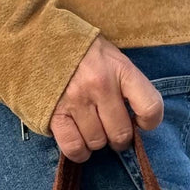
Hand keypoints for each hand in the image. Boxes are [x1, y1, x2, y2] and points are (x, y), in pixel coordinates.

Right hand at [50, 36, 163, 161]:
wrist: (38, 38)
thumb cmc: (81, 51)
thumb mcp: (110, 56)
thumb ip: (125, 84)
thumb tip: (134, 121)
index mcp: (120, 68)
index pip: (150, 107)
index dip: (149, 122)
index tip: (140, 121)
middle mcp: (100, 85)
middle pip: (121, 133)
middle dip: (119, 138)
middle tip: (111, 129)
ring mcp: (76, 100)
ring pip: (98, 142)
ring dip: (96, 141)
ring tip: (90, 127)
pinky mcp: (55, 114)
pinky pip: (75, 148)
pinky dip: (80, 152)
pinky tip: (80, 142)